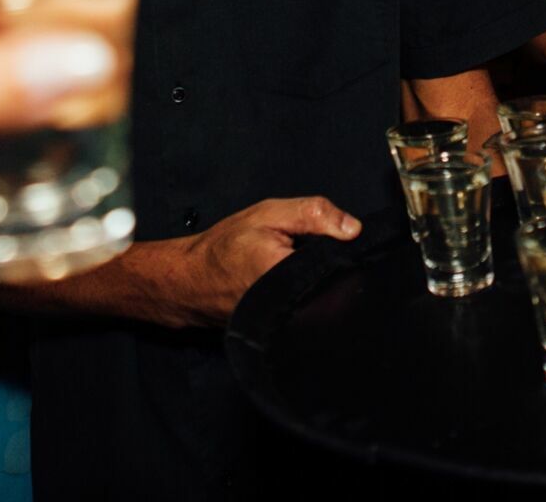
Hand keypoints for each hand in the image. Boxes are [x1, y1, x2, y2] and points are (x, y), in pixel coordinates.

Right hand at [168, 196, 360, 327]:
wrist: (191, 280)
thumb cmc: (226, 246)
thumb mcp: (269, 215)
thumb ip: (313, 214)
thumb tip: (354, 229)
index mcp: (289, 276)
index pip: (341, 270)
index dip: (349, 255)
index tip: (344, 242)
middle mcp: (291, 308)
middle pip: (337, 291)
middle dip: (337, 271)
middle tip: (318, 253)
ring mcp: (287, 325)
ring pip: (326, 304)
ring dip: (325, 286)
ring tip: (305, 268)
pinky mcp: (283, 332)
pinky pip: (311, 314)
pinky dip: (311, 298)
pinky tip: (299, 284)